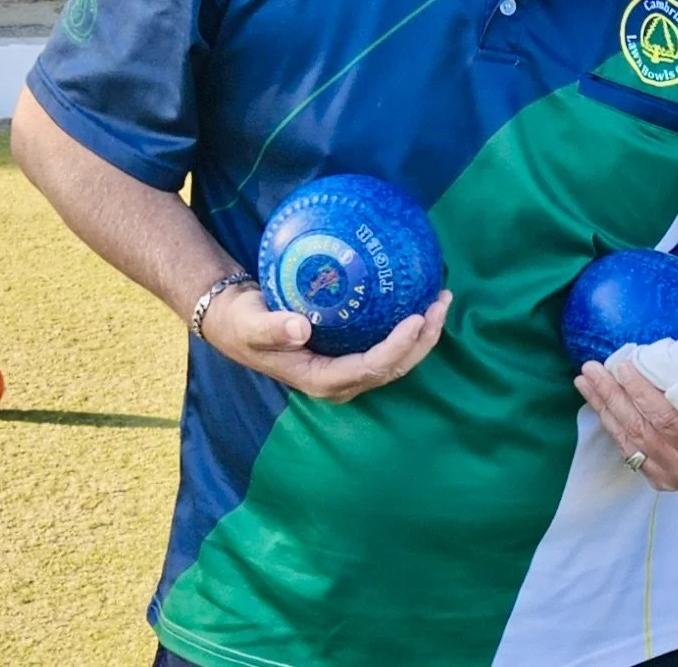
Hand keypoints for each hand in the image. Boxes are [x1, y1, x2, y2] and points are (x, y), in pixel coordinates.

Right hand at [201, 283, 451, 402]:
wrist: (236, 321)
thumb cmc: (242, 324)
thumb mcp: (250, 325)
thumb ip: (272, 329)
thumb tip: (300, 329)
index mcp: (319, 379)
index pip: (369, 368)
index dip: (397, 348)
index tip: (416, 318)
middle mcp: (339, 379)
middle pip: (392, 368)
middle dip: (422, 341)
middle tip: (440, 303)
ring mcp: (347, 367)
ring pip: (395, 359)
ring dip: (423, 334)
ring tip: (441, 299)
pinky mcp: (349, 351)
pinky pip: (386, 343)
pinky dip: (408, 326)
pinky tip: (420, 298)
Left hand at [574, 352, 677, 490]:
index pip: (665, 419)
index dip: (641, 393)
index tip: (623, 365)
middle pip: (638, 431)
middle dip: (611, 398)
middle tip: (591, 369)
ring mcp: (672, 477)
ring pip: (628, 442)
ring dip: (603, 410)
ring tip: (585, 381)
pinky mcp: (661, 479)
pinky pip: (629, 451)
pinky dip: (612, 426)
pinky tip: (598, 403)